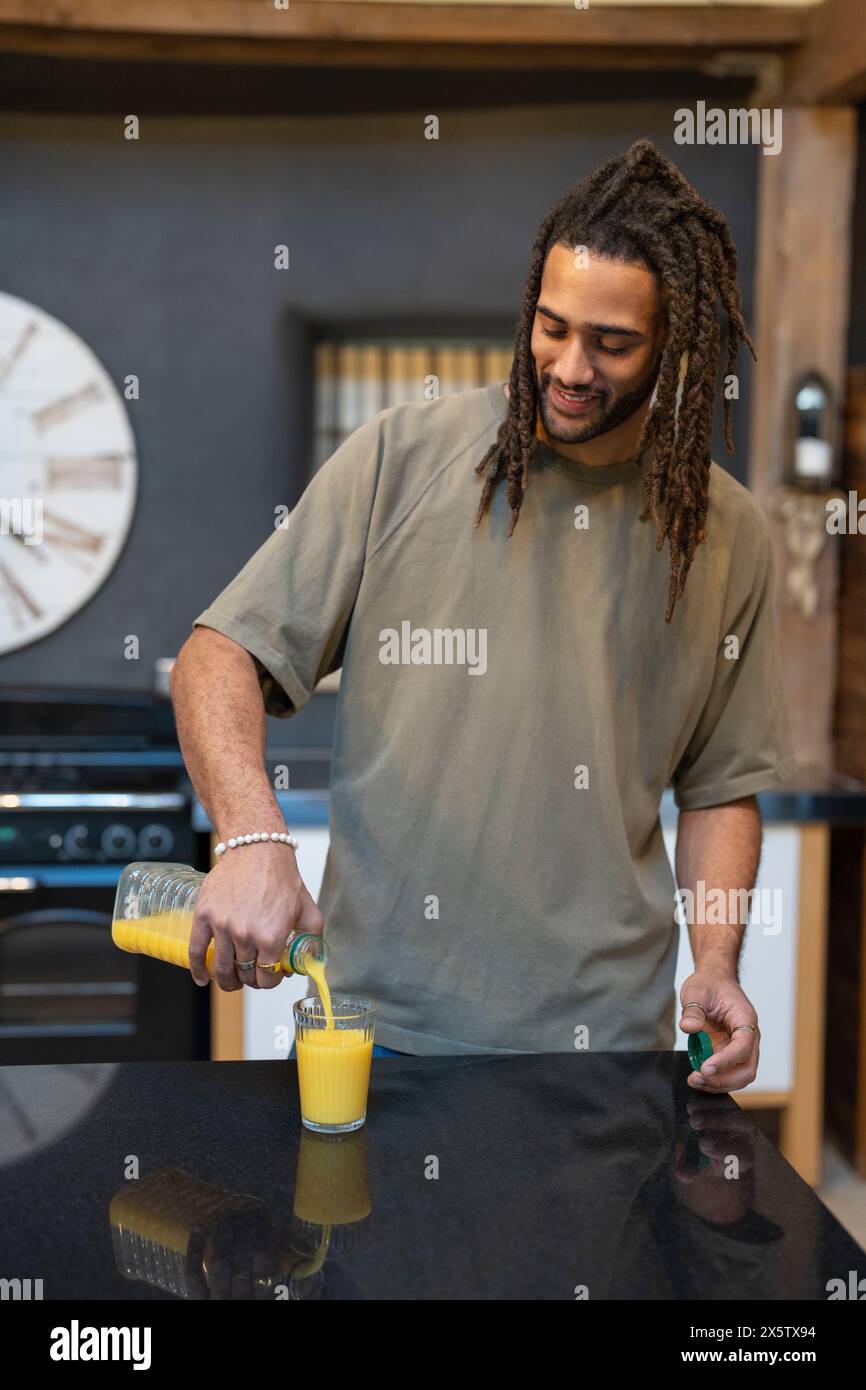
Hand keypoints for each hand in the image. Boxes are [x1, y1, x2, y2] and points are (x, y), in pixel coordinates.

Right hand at [189, 842, 323, 991]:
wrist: (257, 849)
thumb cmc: (282, 877)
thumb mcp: (307, 909)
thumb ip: (313, 938)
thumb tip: (308, 962)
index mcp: (272, 936)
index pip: (268, 977)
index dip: (270, 981)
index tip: (269, 976)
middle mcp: (245, 934)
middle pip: (245, 974)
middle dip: (250, 980)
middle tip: (252, 975)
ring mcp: (222, 925)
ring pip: (222, 967)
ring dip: (227, 980)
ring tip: (231, 980)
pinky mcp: (204, 915)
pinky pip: (196, 950)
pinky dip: (198, 969)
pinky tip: (202, 979)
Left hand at [678, 970, 759, 1092]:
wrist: (714, 981)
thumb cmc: (710, 984)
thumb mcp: (697, 991)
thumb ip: (694, 1009)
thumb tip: (688, 1027)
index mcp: (744, 1018)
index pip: (743, 1046)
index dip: (726, 1060)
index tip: (705, 1068)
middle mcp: (748, 1036)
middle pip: (747, 1068)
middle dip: (724, 1079)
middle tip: (698, 1077)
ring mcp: (740, 1047)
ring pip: (739, 1075)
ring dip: (719, 1083)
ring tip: (695, 1080)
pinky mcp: (729, 1053)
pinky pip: (728, 1072)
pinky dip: (715, 1080)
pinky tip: (698, 1078)